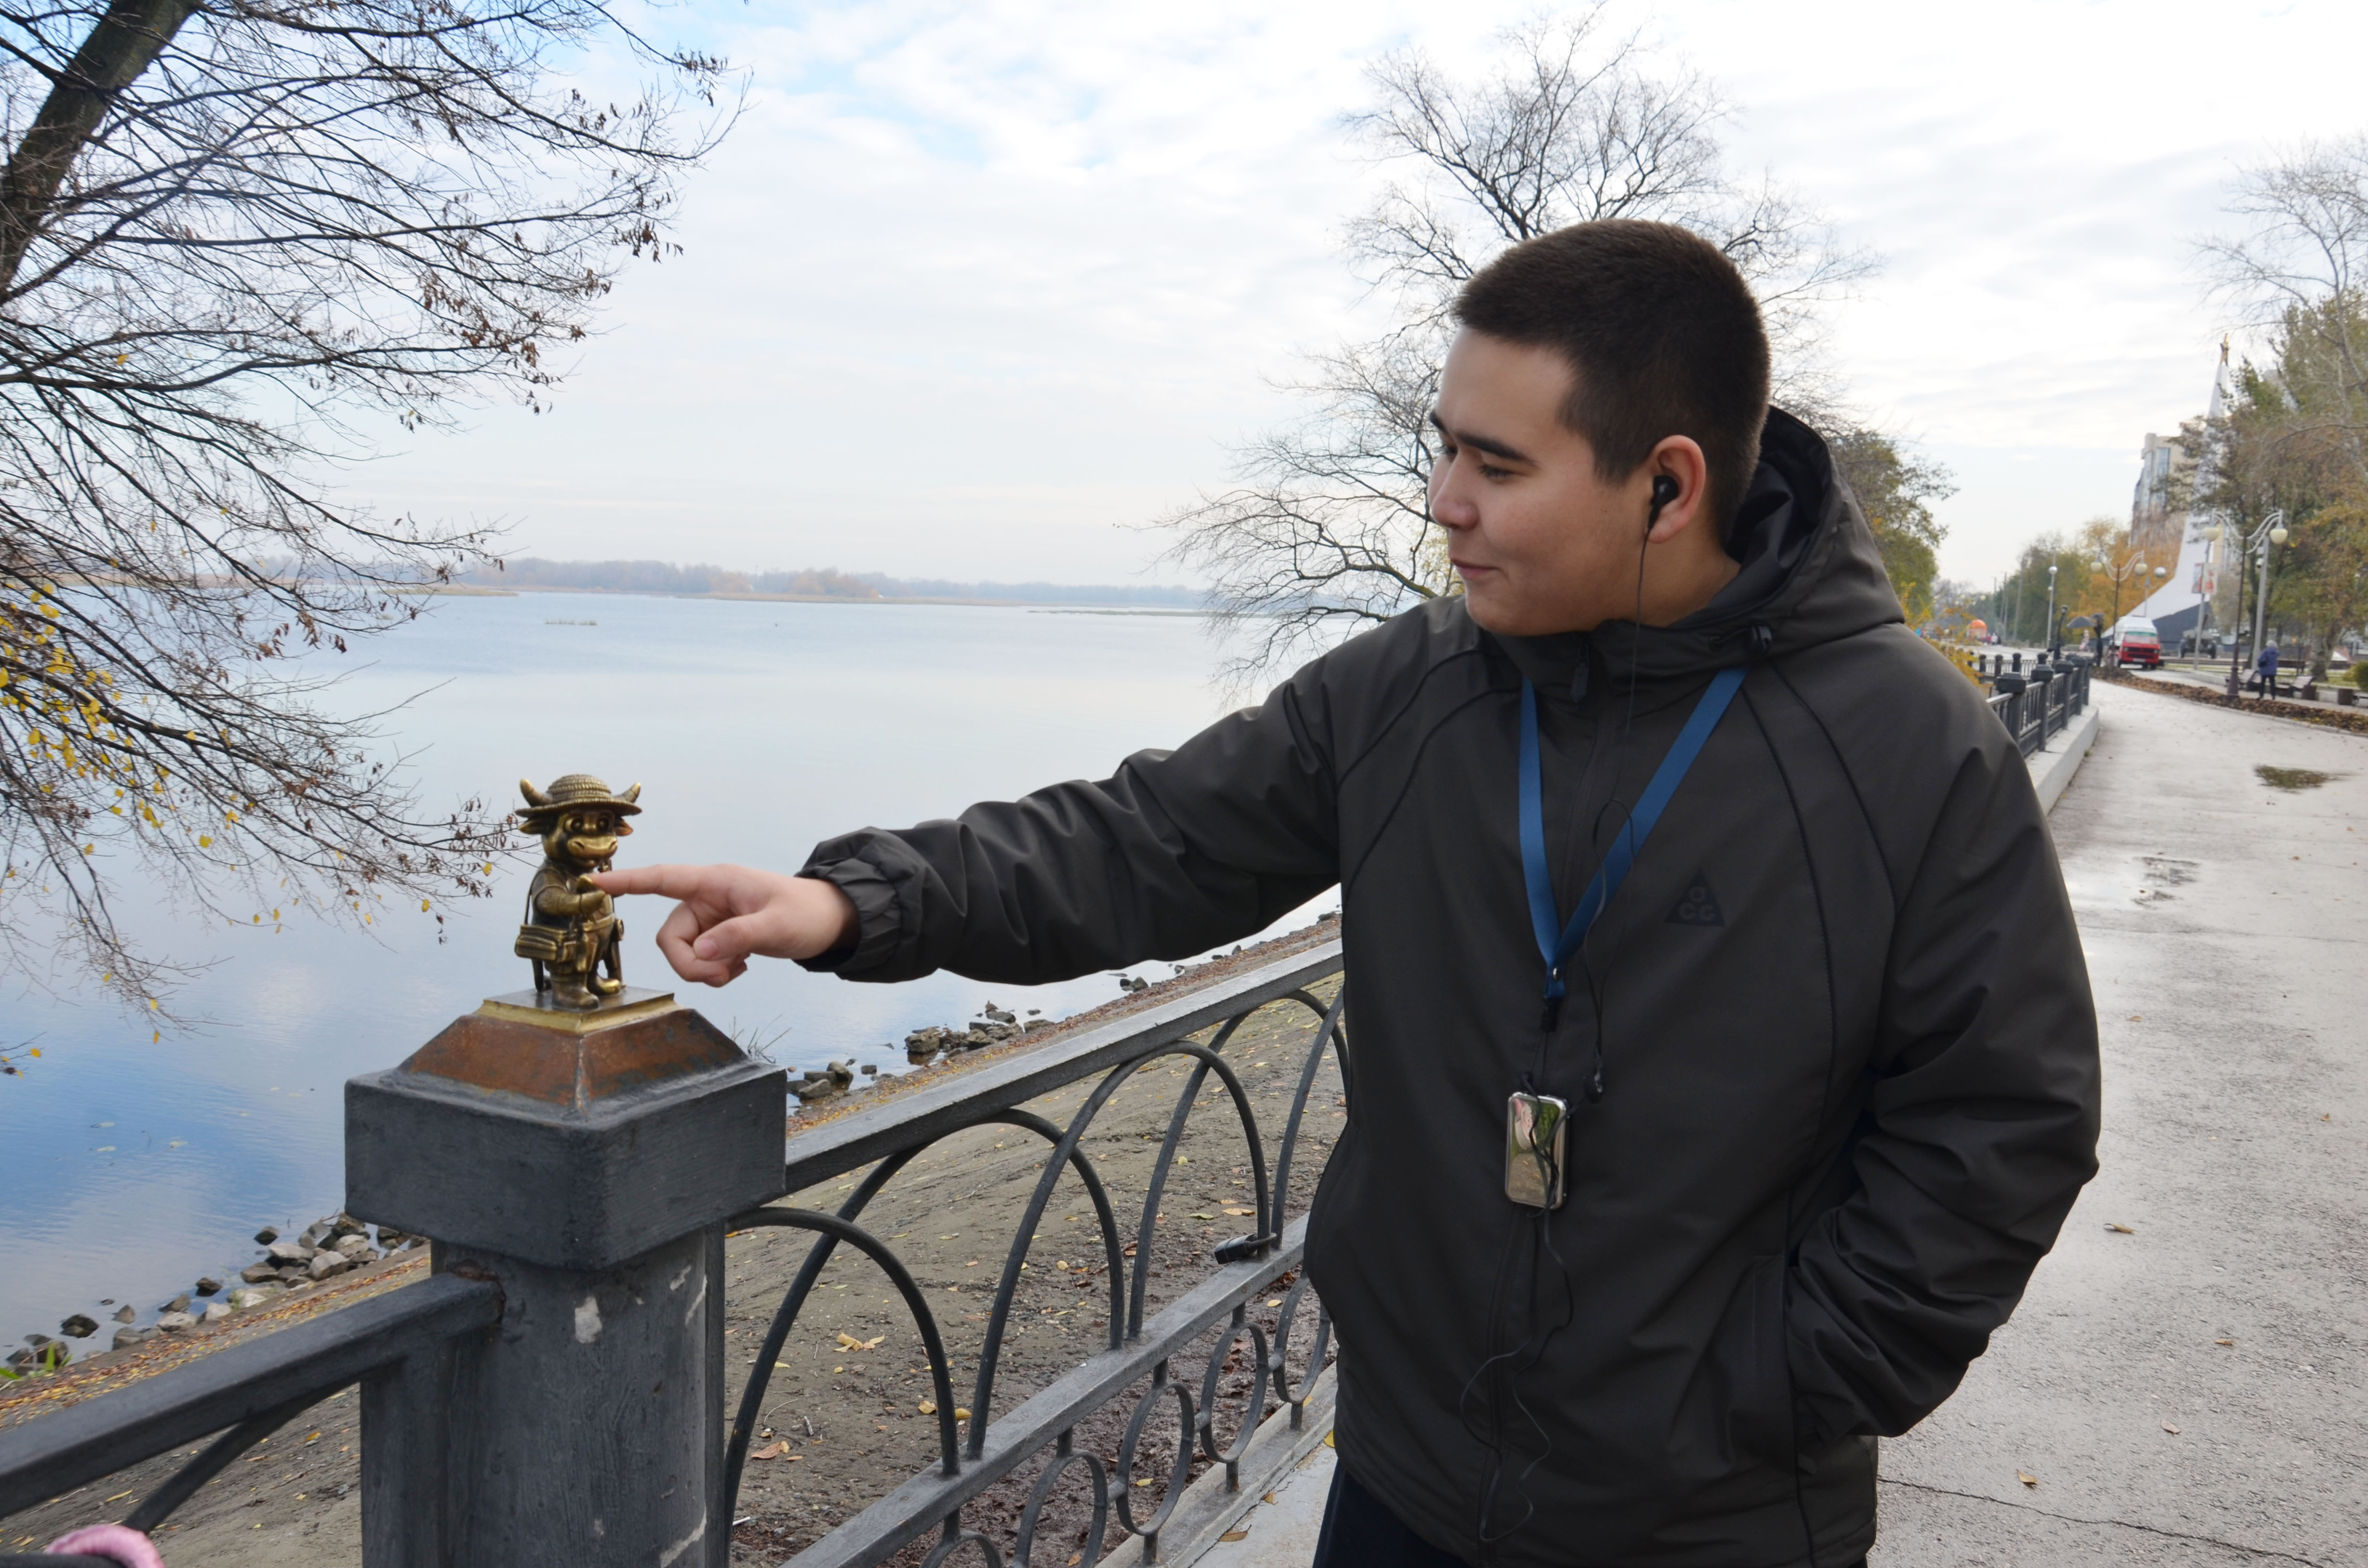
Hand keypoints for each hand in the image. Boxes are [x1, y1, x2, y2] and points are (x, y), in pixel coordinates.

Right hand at [587, 863, 857, 986]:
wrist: (830, 921)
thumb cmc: (807, 912)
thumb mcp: (777, 925)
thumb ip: (739, 937)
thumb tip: (702, 953)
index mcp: (716, 882)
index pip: (663, 879)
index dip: (628, 881)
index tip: (596, 882)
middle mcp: (707, 898)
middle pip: (671, 936)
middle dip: (690, 964)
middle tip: (725, 975)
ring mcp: (712, 919)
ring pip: (684, 952)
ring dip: (706, 970)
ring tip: (740, 969)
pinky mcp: (719, 936)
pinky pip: (700, 960)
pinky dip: (716, 971)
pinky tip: (743, 966)